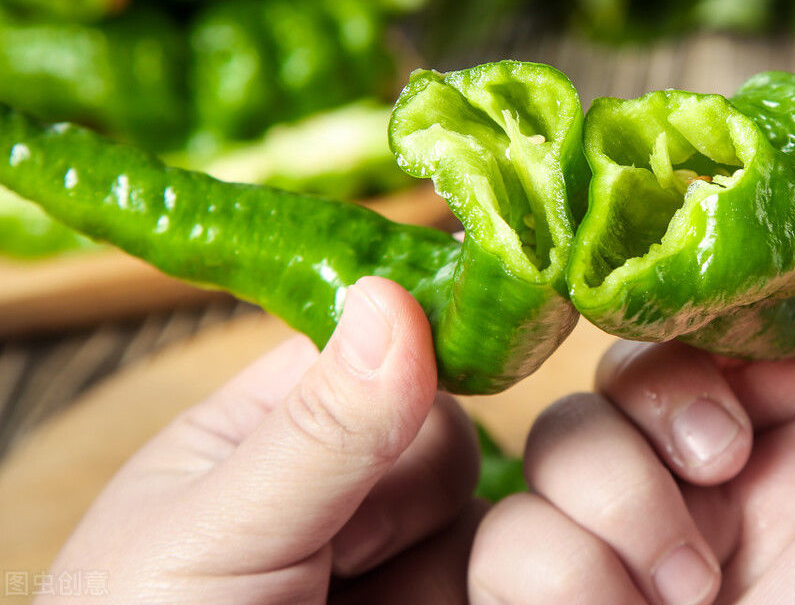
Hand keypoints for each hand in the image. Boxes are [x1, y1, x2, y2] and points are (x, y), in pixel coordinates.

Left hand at [47, 277, 483, 603]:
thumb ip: (316, 428)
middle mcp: (344, 481)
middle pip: (443, 431)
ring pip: (483, 509)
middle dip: (411, 494)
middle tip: (345, 557)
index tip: (457, 357)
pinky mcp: (435, 604)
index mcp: (269, 426)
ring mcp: (392, 554)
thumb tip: (396, 298)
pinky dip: (492, 590)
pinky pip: (500, 575)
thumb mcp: (217, 532)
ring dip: (444, 561)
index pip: (373, 348)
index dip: (413, 356)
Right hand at [469, 185, 794, 603]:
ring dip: (620, 508)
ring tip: (688, 592)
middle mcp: (711, 480)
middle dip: (666, 409)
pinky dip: (566, 576)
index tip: (708, 288)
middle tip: (719, 468)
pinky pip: (512, 529)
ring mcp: (628, 534)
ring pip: (562, 438)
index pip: (738, 323)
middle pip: (636, 365)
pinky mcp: (552, 590)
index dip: (715, 299)